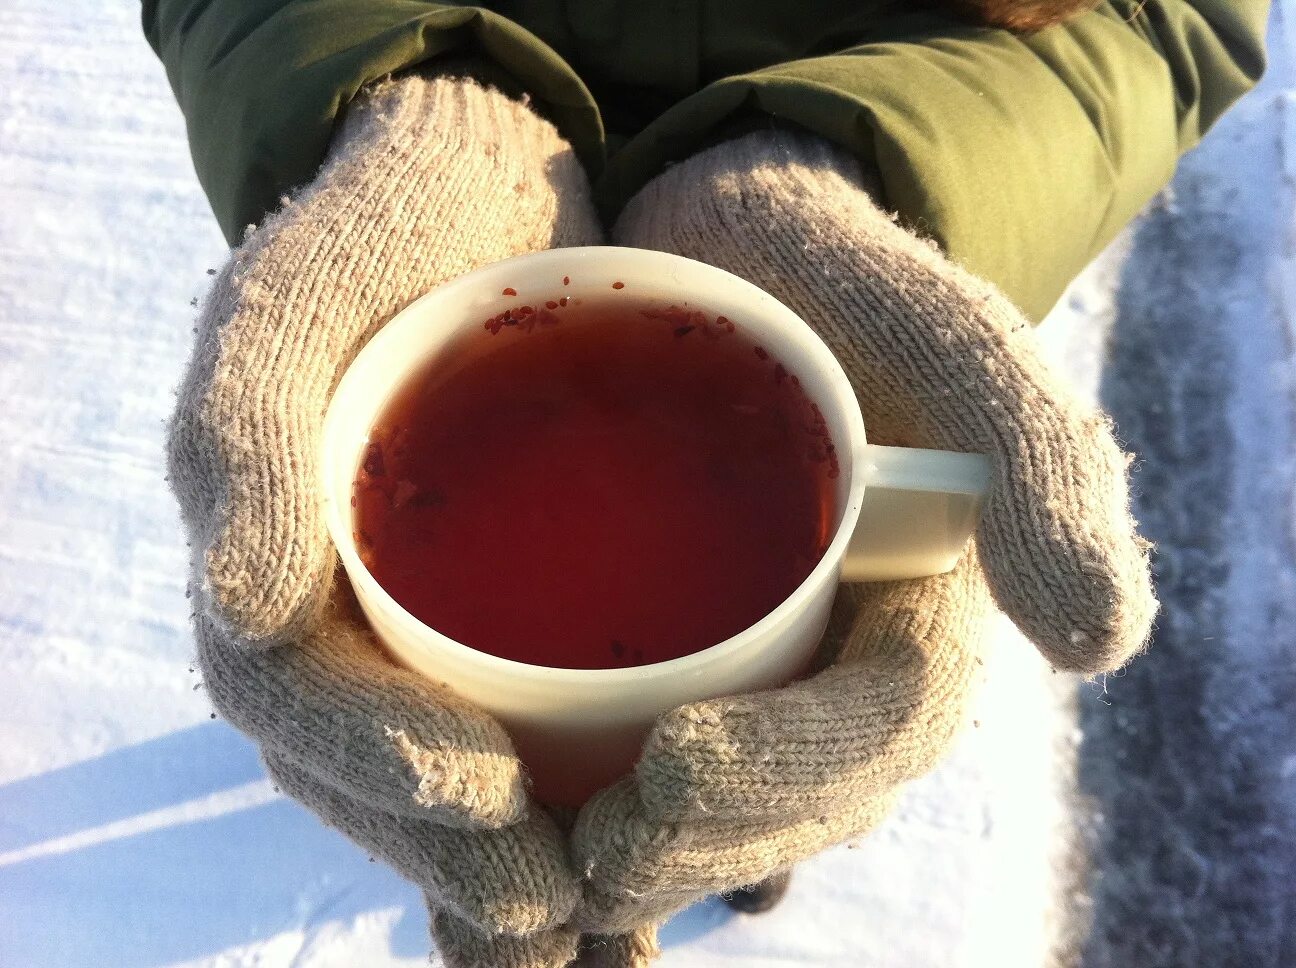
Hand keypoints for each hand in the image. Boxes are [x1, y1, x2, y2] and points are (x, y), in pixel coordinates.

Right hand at [168, 72, 602, 967]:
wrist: (482, 180)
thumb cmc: (388, 228)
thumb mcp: (298, 294)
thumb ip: (244, 429)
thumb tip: (237, 611)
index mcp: (273, 550)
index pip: (294, 700)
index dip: (376, 766)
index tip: (485, 805)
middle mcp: (338, 598)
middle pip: (367, 765)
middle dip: (452, 852)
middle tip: (555, 907)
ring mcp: (417, 604)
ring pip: (438, 766)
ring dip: (504, 858)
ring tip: (597, 913)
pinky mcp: (504, 593)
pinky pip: (515, 713)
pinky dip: (562, 790)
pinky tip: (635, 831)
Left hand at [570, 131, 1156, 938]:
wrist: (728, 238)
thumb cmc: (836, 278)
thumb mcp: (945, 340)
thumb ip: (1038, 460)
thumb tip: (1104, 642)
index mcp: (923, 605)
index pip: (880, 728)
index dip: (791, 774)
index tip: (669, 771)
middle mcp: (849, 647)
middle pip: (802, 791)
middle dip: (707, 842)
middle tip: (594, 858)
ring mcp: (767, 650)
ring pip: (732, 797)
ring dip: (657, 861)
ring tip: (558, 884)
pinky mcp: (685, 636)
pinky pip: (660, 749)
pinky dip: (609, 813)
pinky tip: (547, 840)